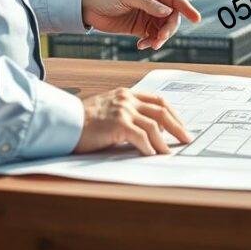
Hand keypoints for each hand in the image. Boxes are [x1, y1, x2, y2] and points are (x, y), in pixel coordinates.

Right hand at [73, 88, 192, 155]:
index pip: (158, 101)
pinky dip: (149, 146)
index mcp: (127, 94)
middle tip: (186, 138)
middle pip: (162, 111)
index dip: (173, 113)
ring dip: (164, 141)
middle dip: (177, 126)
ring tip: (169, 152)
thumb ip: (128, 115)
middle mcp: (127, 99)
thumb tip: (151, 132)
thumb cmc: (84, 121)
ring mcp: (123, 110)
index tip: (181, 125)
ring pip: (154, 125)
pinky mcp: (117, 124)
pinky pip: (140, 136)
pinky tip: (152, 154)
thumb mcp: (109, 110)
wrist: (64, 121)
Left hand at [81, 0, 200, 49]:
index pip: (175, 0)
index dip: (187, 9)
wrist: (88, 8)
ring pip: (163, 30)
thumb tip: (168, 12)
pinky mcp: (141, 28)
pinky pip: (153, 37)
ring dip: (159, 39)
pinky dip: (150, 43)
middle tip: (160, 39)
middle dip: (168, 30)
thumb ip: (148, 5)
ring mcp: (149, 16)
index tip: (196, 19)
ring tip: (149, 44)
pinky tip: (141, 45)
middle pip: (172, 18)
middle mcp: (155, 3)